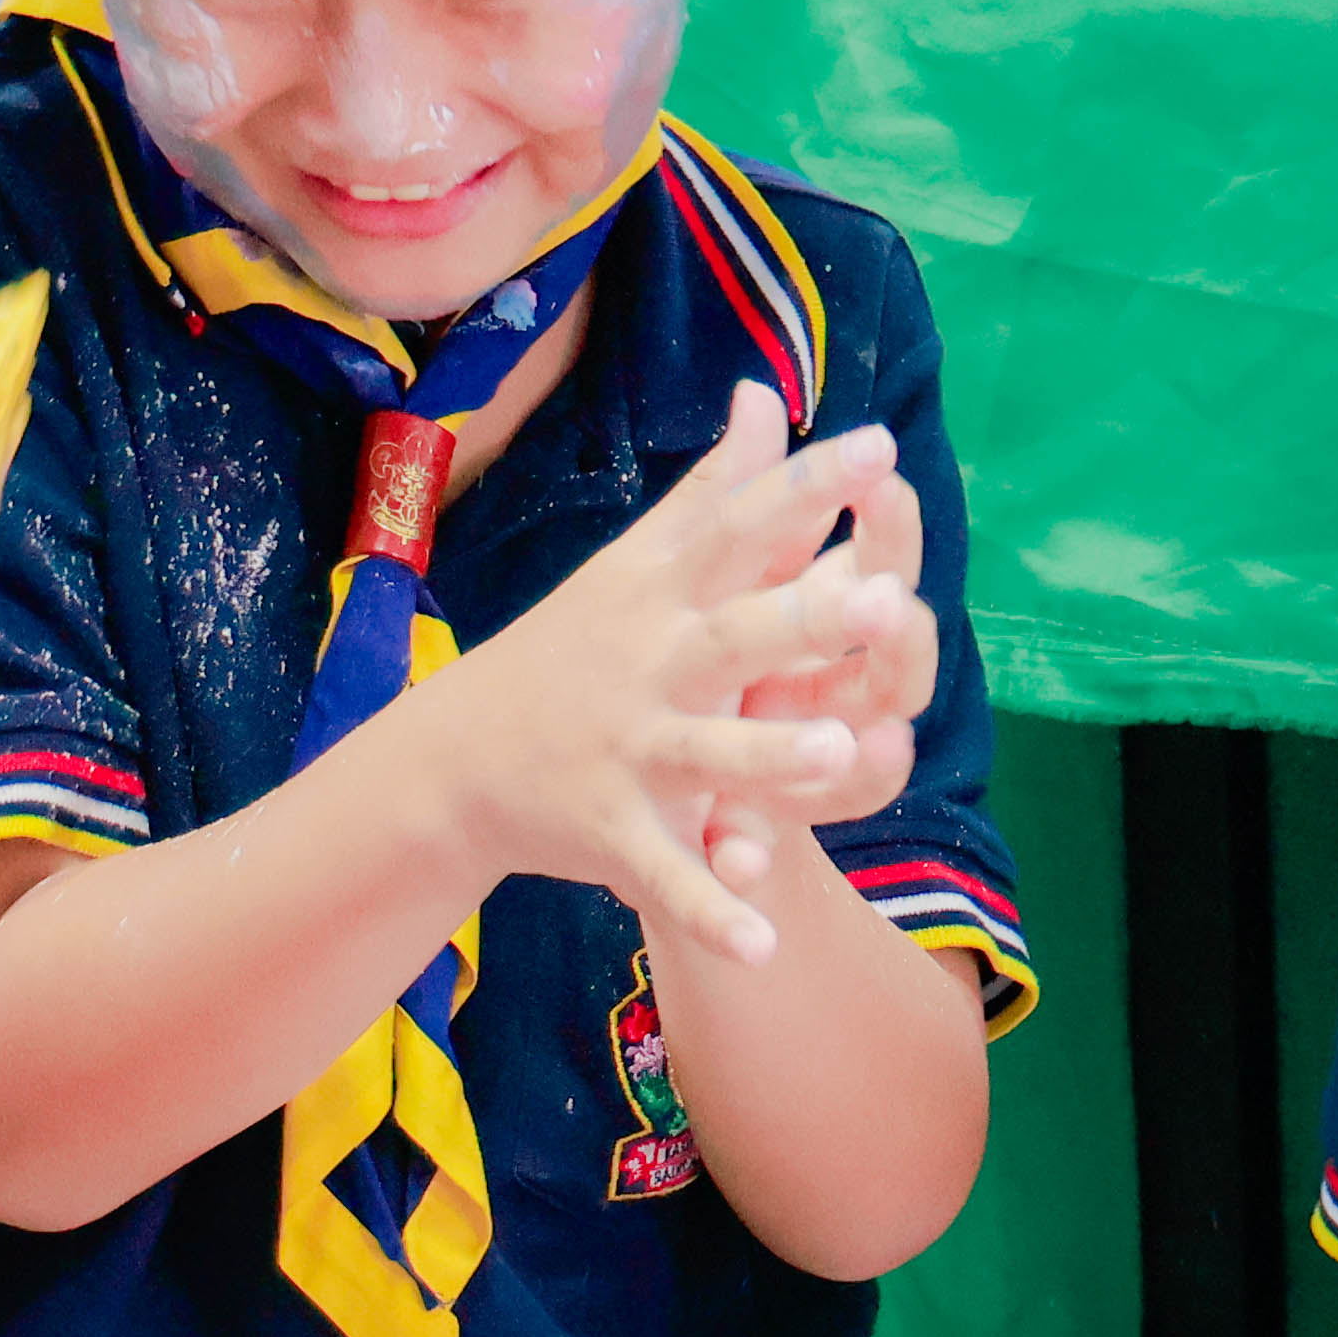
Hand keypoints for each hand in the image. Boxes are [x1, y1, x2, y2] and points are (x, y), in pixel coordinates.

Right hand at [416, 383, 923, 968]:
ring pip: (707, 753)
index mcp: (660, 594)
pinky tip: (762, 944)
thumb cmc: (571, 648)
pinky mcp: (609, 830)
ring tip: (840, 753)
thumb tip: (767, 392)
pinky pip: (665, 874)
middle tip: (885, 597)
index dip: (805, 488)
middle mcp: (648, 663)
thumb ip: (713, 489)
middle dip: (804, 618)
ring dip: (770, 758)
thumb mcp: (634, 562)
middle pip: (734, 635)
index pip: (739, 530)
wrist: (453, 758)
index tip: (876, 444)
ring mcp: (626, 749)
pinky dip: (709, 910)